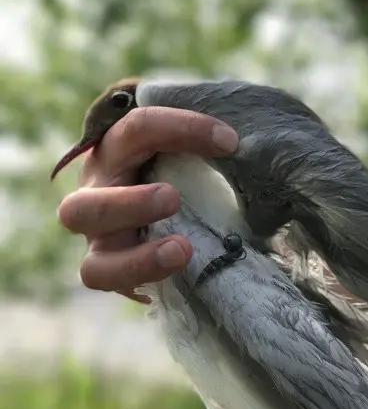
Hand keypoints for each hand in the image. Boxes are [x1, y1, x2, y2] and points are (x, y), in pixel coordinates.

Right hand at [57, 106, 238, 302]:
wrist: (151, 206)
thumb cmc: (172, 167)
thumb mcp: (181, 150)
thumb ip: (201, 149)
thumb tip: (242, 145)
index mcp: (115, 150)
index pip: (138, 128)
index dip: (183, 129)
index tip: (230, 142)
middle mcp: (95, 193)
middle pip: (84, 202)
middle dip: (129, 203)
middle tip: (173, 199)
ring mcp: (96, 236)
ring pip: (91, 259)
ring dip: (135, 256)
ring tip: (181, 250)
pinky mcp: (103, 267)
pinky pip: (104, 280)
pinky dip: (140, 277)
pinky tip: (178, 275)